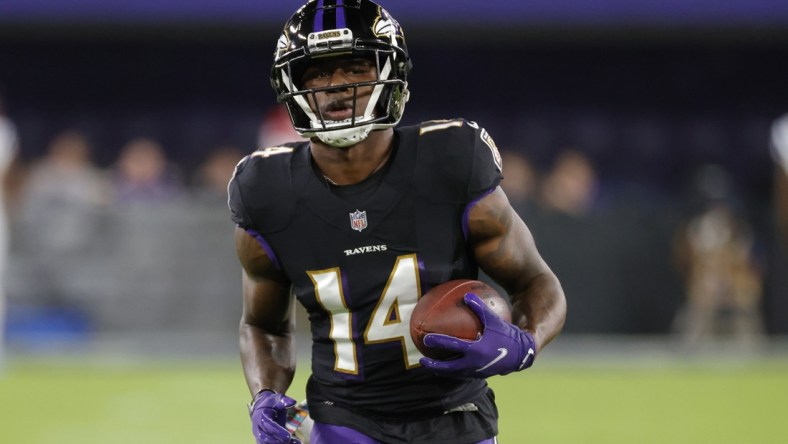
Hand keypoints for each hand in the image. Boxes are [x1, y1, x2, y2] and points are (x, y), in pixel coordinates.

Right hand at [249, 390, 301, 443]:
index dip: (277, 431)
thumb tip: (292, 402)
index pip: (267, 426)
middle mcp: (257, 427)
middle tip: (289, 441)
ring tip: (290, 443)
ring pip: (265, 443)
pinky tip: (291, 443)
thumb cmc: (271, 403)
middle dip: (277, 441)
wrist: (263, 405)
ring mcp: (258, 435)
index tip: (288, 436)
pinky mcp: (262, 439)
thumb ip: (284, 401)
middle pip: (264, 438)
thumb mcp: (277, 399)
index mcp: (260, 416)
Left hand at [419, 293, 536, 377]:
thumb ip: (479, 308)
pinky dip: (454, 370)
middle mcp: (474, 363)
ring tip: (432, 367)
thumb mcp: (494, 320)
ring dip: (442, 370)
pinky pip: (463, 373)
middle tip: (422, 360)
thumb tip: (466, 295)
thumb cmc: (507, 334)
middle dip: (434, 366)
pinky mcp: (481, 375)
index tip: (426, 338)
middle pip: (449, 367)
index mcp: (476, 349)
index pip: (452, 345)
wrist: (522, 354)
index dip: (438, 341)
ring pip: (455, 373)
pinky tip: (449, 365)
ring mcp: (477, 371)